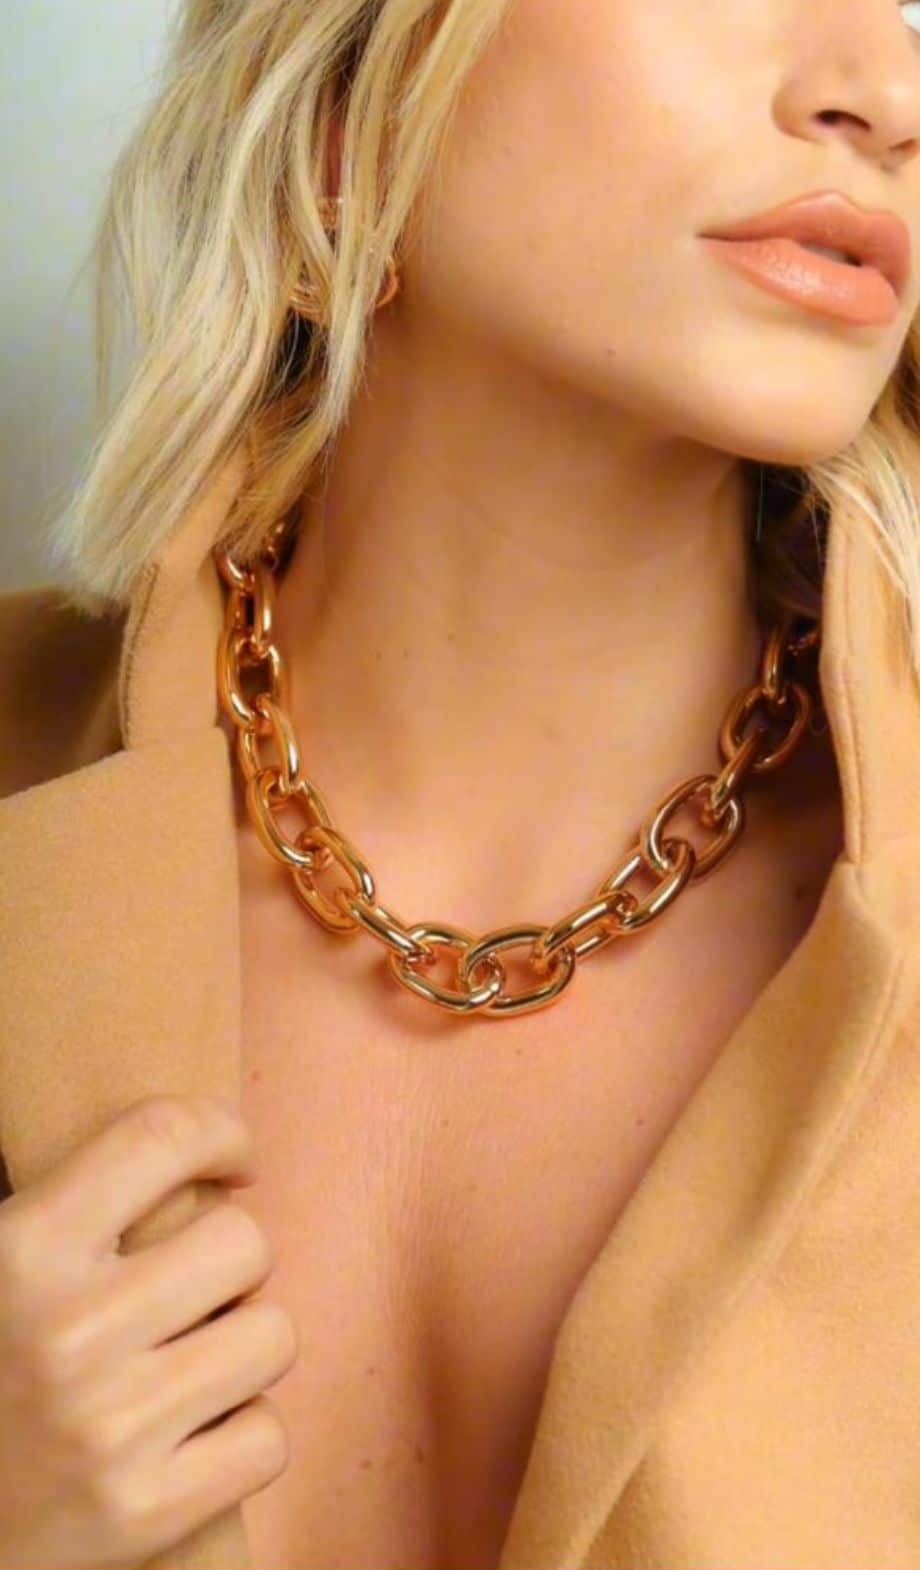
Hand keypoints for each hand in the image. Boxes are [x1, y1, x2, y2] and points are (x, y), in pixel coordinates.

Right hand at [0, 1093, 298, 1569]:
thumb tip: (200, 1147)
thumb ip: (78, 1203)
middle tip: (194, 1293)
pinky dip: (242, 1437)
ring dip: (243, 1348)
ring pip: (272, 1336)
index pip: (161, 1137)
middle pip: (245, 1242)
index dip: (219, 1133)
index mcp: (25, 1249)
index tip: (234, 1159)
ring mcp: (110, 1429)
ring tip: (190, 1364)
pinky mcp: (143, 1512)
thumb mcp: (4, 1263)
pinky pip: (268, 1438)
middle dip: (232, 1264)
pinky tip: (192, 1436)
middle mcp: (69, 1333)